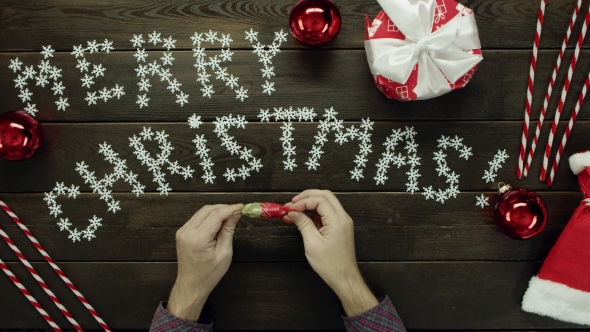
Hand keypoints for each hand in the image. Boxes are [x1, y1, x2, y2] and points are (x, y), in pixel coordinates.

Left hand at [167, 203, 242, 320]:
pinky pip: (197, 218)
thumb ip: (228, 231)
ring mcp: (182, 231)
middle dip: (223, 208)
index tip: (241, 207)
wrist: (191, 285)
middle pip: (208, 210)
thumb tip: (235, 215)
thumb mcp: (224, 253)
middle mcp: (187, 232)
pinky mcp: (182, 232)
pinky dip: (208, 216)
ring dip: (216, 211)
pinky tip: (218, 222)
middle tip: (236, 211)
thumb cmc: (209, 274)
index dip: (230, 209)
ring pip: (201, 212)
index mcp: (198, 239)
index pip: (216, 215)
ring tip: (229, 217)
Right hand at [283, 190, 377, 316]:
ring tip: (293, 210)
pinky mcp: (339, 227)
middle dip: (307, 197)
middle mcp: (343, 218)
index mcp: (337, 221)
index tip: (290, 208)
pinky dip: (314, 212)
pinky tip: (301, 218)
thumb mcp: (312, 243)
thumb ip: (303, 224)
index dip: (303, 201)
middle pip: (325, 196)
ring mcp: (342, 222)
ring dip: (309, 203)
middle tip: (292, 203)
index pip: (320, 200)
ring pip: (326, 203)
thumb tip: (292, 212)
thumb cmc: (330, 265)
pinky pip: (327, 213)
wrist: (344, 277)